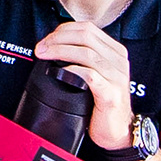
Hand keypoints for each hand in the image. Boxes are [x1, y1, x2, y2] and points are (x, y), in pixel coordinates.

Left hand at [32, 17, 139, 150]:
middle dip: (58, 39)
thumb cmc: (102, 102)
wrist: (117, 131)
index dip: (63, 30)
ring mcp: (117, 77)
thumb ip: (84, 58)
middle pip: (85, 36)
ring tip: (44, 55)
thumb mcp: (97, 74)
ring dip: (60, 51)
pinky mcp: (111, 94)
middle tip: (41, 48)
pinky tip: (60, 71)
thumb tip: (55, 45)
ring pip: (87, 53)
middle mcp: (119, 60)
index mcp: (115, 51)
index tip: (46, 40)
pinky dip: (72, 70)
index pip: (88, 28)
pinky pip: (90, 75)